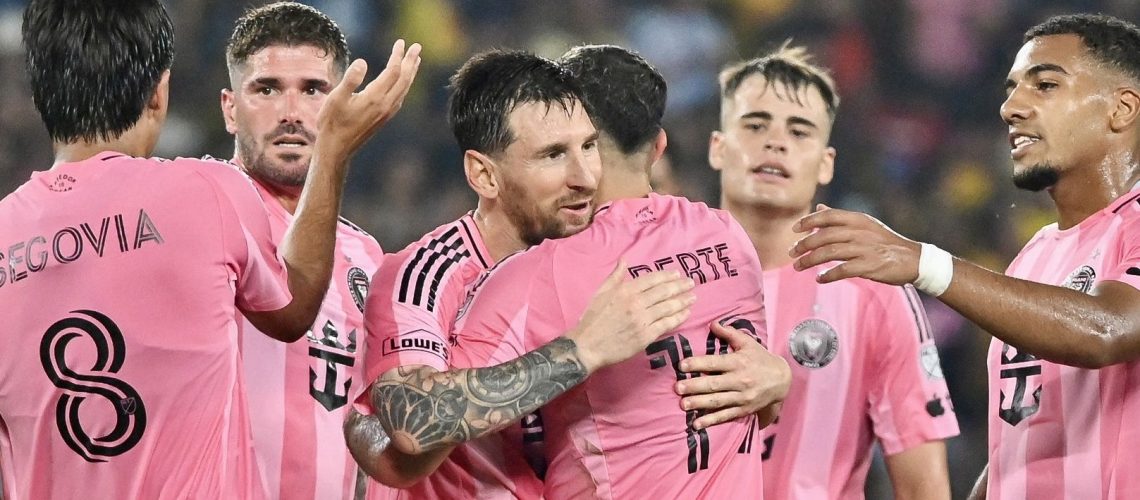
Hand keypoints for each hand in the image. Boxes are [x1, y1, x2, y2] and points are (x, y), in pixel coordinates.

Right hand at [316, 39, 422, 159]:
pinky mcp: (384, 117)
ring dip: (411, 73)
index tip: (401, 42)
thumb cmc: (332, 122)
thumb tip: (362, 62)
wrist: (337, 148)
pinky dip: (405, 85)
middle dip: (411, 61)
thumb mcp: (336, 98)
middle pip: (404, 79)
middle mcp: (385, 105)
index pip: (393, 71)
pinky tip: (403, 82)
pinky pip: (400, 97)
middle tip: (417, 46)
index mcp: (375, 97)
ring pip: (404, 88)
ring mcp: (386, 112)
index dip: (398, 55)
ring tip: (415, 60)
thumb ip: (350, 79)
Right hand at [567, 261, 695, 372]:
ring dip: (683, 301)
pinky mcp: (646, 335)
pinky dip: (678, 317)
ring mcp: (643, 319)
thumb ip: (615, 276)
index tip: (677, 274)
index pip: (652, 279)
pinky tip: (686, 313)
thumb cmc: (592, 319)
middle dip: (680, 286)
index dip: (667, 276)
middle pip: (664, 291)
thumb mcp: (600, 292)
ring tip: (692, 297)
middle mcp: (636, 302)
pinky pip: (667, 324)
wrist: (588, 345)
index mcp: (625, 290)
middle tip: (691, 283)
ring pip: (668, 307)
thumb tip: (624, 260)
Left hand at [676, 321, 789, 429]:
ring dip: (699, 403)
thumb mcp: (748, 343)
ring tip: (683, 404)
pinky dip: (711, 421)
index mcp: (738, 362)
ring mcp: (742, 397)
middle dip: (694, 386)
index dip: (698, 364)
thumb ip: (729, 333)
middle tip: (677, 387)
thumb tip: (712, 323)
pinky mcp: (743, 410)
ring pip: (717, 401)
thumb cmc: (760, 359)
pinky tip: (697, 424)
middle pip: (714, 384)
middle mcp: (740, 380)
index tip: (682, 365)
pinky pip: (725, 416)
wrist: (782, 381)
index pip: (715, 363)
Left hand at [790, 204, 921, 284]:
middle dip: (804, 244)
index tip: (794, 229)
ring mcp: (864, 249)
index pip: (828, 216)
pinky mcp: (869, 266)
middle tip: (792, 253)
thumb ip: (841, 217)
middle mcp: (859, 232)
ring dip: (810, 260)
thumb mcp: (865, 224)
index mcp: (858, 219)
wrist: (913, 259)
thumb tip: (820, 207)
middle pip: (824, 236)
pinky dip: (828, 275)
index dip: (808, 221)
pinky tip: (819, 278)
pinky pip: (842, 270)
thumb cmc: (885, 242)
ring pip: (829, 252)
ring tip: (798, 266)